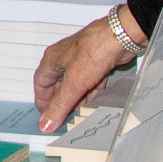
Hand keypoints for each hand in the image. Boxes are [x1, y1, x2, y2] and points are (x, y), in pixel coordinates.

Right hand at [34, 13, 133, 131]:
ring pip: (76, 84)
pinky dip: (92, 92)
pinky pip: (91, 81)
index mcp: (52, 60)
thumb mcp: (74, 84)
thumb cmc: (94, 50)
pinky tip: (95, 101)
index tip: (46, 116)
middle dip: (62, 102)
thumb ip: (60, 105)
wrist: (121, 37)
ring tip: (80, 114)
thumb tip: (45, 123)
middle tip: (64, 118)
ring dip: (78, 99)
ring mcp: (82, 61)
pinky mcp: (97, 62)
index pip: (40, 83)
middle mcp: (65, 59)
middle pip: (58, 85)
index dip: (42, 100)